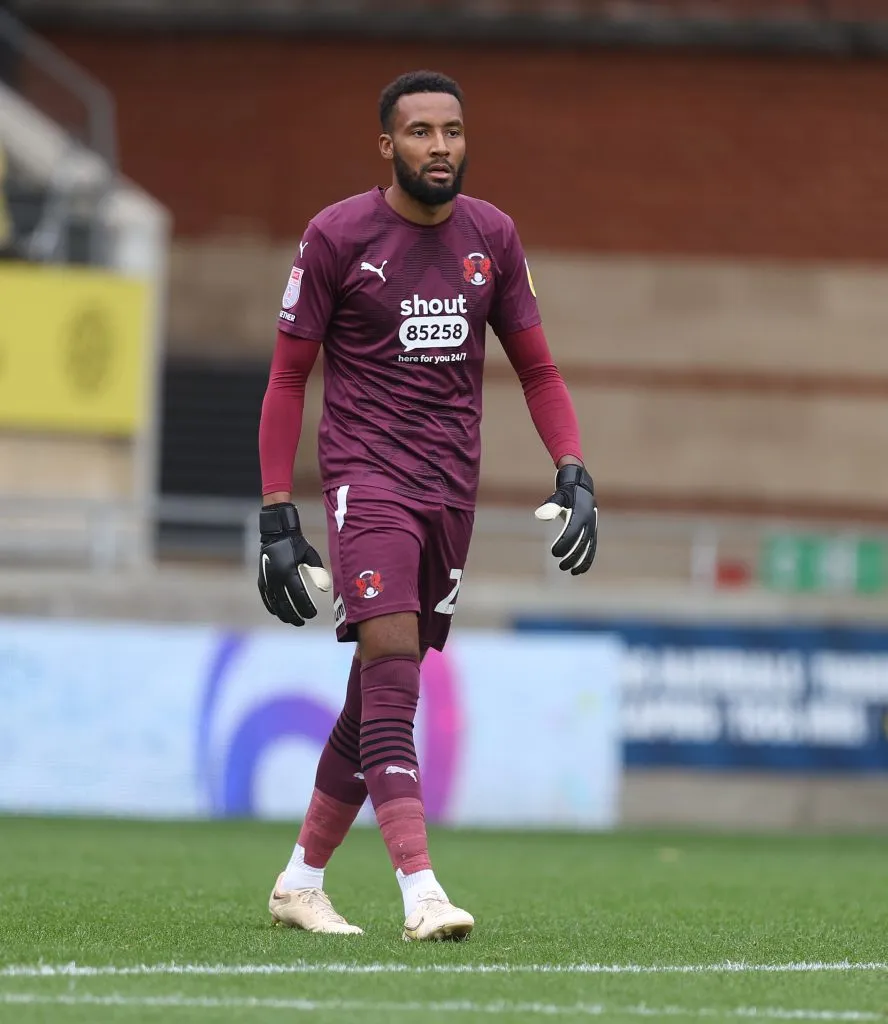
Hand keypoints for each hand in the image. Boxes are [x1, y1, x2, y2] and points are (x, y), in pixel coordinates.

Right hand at [258, 502, 331, 625]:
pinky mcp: (261, 579)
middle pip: (285, 603)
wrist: (276, 533)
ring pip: (274, 603)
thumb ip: (318, 572)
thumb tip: (324, 589)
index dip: (306, 607)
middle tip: (303, 622)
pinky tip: (277, 612)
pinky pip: (266, 597)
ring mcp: (267, 579)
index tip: (313, 615)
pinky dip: (271, 606)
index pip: (299, 596)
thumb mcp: (311, 556)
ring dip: (283, 614)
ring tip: (292, 621)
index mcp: (289, 571)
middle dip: (295, 615)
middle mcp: (276, 577)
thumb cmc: (297, 544)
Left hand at [534, 465, 597, 574]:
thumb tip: (540, 516)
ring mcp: (593, 527)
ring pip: (590, 547)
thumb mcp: (558, 497)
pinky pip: (592, 547)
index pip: (572, 531)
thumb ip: (551, 506)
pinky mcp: (593, 532)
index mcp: (581, 513)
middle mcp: (589, 521)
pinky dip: (587, 558)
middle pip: (582, 543)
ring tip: (573, 572)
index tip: (554, 553)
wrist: (581, 488)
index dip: (564, 543)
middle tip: (561, 566)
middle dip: (572, 556)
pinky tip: (580, 569)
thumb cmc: (566, 493)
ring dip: (582, 561)